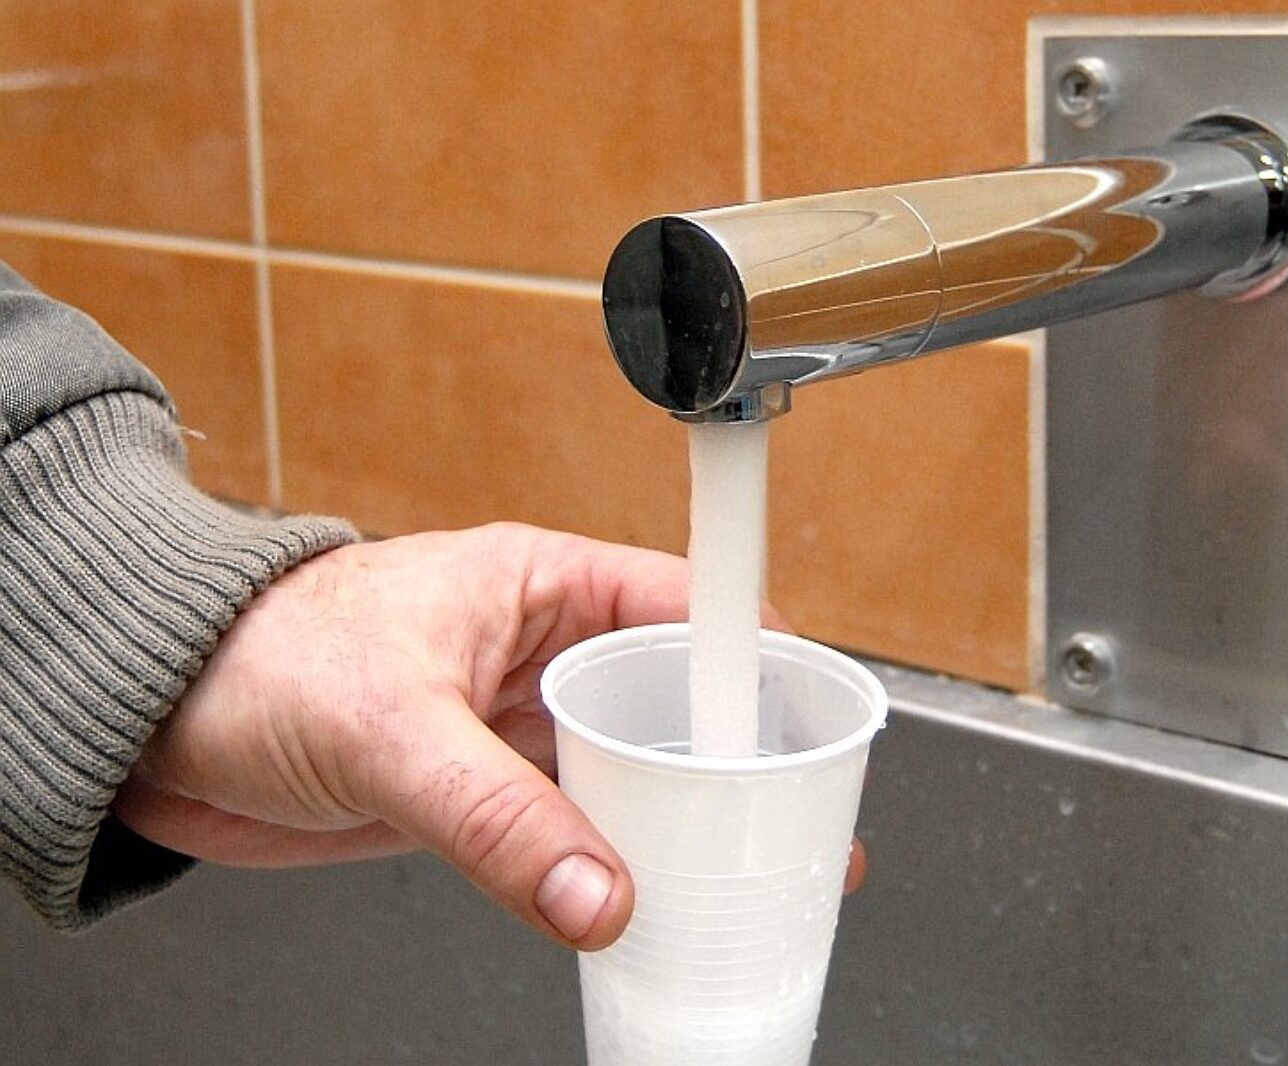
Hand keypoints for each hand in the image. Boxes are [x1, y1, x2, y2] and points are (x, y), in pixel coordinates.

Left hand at [113, 523, 866, 949]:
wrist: (157, 720)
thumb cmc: (257, 658)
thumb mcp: (390, 728)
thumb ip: (495, 815)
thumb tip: (596, 892)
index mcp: (542, 585)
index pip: (688, 606)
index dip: (757, 657)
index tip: (813, 718)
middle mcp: (544, 650)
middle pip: (678, 698)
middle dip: (741, 756)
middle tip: (804, 819)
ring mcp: (517, 722)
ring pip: (634, 766)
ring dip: (684, 816)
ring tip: (749, 867)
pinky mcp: (485, 788)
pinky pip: (579, 821)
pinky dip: (618, 857)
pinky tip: (652, 889)